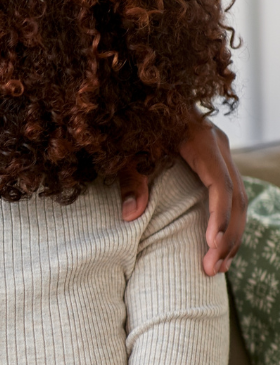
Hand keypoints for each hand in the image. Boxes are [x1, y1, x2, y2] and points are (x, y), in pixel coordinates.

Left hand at [117, 118, 246, 275]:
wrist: (138, 96)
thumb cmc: (129, 120)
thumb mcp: (125, 148)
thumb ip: (130, 178)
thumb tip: (129, 215)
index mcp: (201, 139)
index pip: (219, 185)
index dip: (217, 216)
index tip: (211, 244)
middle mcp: (217, 145)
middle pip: (235, 196)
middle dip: (227, 235)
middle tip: (212, 268)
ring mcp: (219, 152)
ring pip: (238, 198)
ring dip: (231, 234)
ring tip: (218, 267)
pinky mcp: (214, 160)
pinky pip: (229, 194)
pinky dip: (227, 221)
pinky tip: (219, 246)